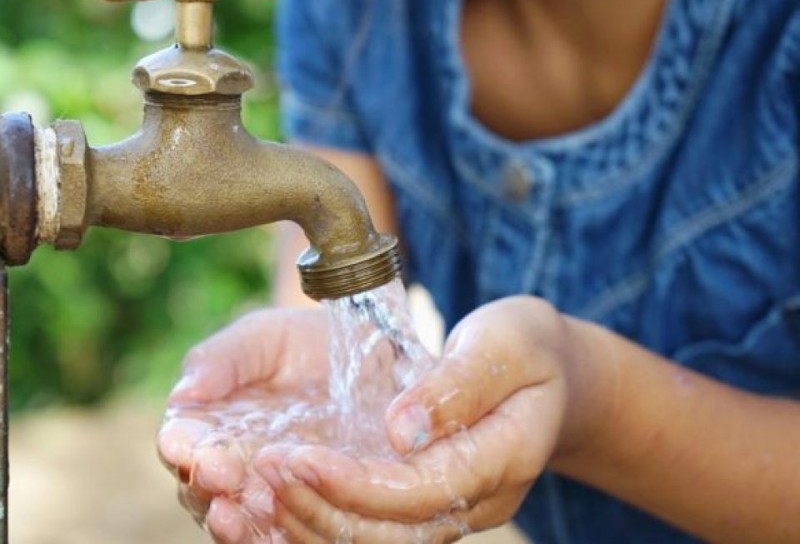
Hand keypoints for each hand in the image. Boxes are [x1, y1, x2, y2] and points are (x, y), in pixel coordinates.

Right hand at [157, 307, 331, 542]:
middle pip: (202, 488)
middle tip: (220, 476)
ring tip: (233, 515)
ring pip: (238, 519)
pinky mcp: (307, 508)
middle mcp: (230, 466)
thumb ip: (222, 359)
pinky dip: (274, 538)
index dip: (182, 446)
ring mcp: (268, 492)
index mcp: (208, 424)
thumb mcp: (263, 338)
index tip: (188, 446)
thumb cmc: (302, 342)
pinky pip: (283, 535)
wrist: (365, 355)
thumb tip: (183, 394)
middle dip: (206, 485)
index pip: (182, 443)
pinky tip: (277, 534)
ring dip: (233, 524)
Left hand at [255, 296, 584, 542]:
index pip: (421, 491)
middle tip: (265, 469)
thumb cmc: (526, 347)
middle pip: (393, 534)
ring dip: (314, 522)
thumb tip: (401, 429)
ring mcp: (456, 509)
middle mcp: (479, 499)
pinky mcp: (430, 505)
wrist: (550, 374)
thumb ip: (457, 385)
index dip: (356, 485)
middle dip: (321, 508)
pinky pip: (375, 530)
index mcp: (503, 458)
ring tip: (263, 485)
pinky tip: (284, 498)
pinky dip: (325, 519)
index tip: (299, 457)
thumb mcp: (504, 343)